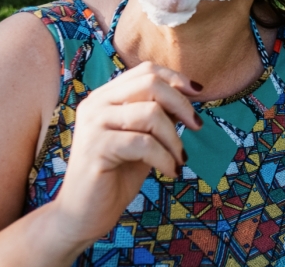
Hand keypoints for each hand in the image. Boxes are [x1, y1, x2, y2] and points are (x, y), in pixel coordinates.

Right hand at [50, 62, 202, 246]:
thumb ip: (160, 114)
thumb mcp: (146, 137)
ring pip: (150, 113)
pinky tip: (171, 171)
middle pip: (150, 84)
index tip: (198, 92)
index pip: (145, 71)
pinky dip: (165, 157)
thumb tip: (189, 93)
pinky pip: (143, 143)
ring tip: (180, 158)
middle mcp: (96, 104)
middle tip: (197, 126)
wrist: (85, 214)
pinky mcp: (95, 147)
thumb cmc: (119, 173)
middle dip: (181, 104)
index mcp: (106, 97)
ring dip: (174, 138)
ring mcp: (93, 124)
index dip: (176, 78)